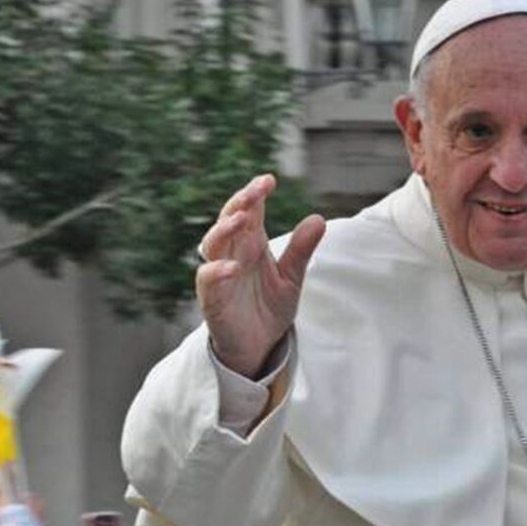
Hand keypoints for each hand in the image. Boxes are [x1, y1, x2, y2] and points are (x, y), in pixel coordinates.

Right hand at [198, 174, 325, 376]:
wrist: (259, 345)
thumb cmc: (269, 307)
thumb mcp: (291, 277)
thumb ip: (301, 250)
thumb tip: (318, 218)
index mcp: (251, 244)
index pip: (250, 211)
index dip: (255, 194)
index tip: (269, 179)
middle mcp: (232, 254)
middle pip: (229, 220)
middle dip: (239, 203)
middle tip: (255, 190)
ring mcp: (219, 274)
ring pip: (212, 244)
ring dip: (225, 229)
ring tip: (242, 218)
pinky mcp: (212, 299)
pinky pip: (208, 280)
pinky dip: (218, 271)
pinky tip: (233, 267)